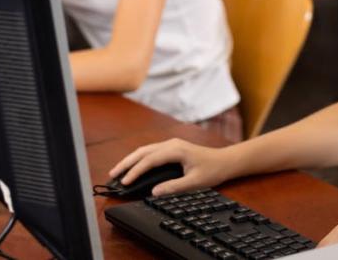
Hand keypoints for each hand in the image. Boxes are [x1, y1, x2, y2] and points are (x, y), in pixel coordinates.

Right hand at [108, 138, 235, 196]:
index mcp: (175, 150)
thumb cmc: (212, 170)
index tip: (124, 182)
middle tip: (112, 175)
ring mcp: (171, 144)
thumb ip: (174, 187)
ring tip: (118, 171)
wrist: (225, 161)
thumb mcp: (194, 182)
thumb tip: (154, 192)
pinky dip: (139, 159)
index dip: (135, 172)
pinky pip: (150, 152)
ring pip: (145, 150)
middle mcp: (171, 144)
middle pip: (142, 152)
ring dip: (130, 160)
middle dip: (126, 163)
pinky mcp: (172, 148)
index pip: (149, 160)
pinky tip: (133, 166)